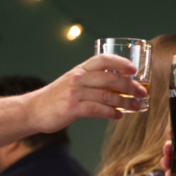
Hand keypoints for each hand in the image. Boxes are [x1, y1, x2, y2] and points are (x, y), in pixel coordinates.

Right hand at [24, 53, 147, 131]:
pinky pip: (97, 109)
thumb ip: (92, 81)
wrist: (33, 110)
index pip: (103, 59)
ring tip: (135, 106)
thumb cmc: (57, 97)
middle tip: (142, 92)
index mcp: (80, 69)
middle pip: (110, 78)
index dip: (120, 62)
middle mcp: (78, 78)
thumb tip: (119, 86)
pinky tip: (119, 115)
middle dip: (130, 85)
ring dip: (125, 102)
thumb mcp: (73, 82)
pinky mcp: (72, 108)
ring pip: (106, 95)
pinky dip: (111, 113)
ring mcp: (74, 93)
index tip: (134, 69)